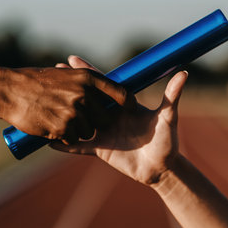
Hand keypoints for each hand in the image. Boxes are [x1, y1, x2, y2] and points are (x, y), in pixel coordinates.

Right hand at [0, 67, 135, 143]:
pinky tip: (54, 128)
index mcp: (89, 78)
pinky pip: (73, 140)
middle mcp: (85, 94)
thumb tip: (108, 91)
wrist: (10, 90)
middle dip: (97, 121)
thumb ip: (88, 82)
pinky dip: (66, 138)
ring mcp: (74, 113)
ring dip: (80, 131)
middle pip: (106, 118)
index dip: (128, 103)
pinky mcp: (62, 129)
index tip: (131, 109)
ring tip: (62, 119)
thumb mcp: (67, 75)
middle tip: (82, 117)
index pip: (122, 94)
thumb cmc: (38, 81)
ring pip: (89, 132)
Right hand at [51, 56, 187, 184]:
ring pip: (77, 119)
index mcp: (122, 104)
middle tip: (50, 74)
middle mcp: (110, 116)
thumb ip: (172, 95)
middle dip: (68, 87)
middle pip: (84, 98)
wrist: (161, 168)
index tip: (71, 58)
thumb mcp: (167, 117)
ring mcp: (103, 132)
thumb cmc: (167, 140)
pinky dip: (64, 144)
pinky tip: (48, 140)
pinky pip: (78, 147)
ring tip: (43, 102)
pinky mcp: (100, 150)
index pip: (101, 84)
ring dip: (62, 112)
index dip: (87, 71)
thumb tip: (184, 72)